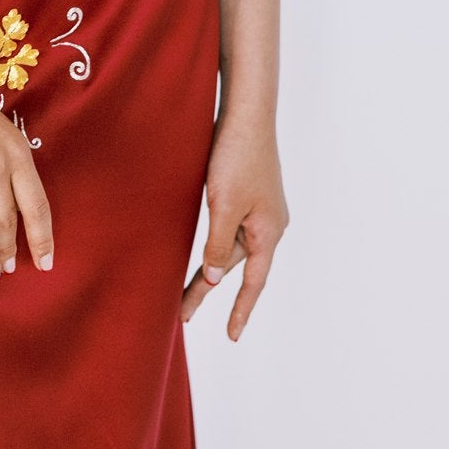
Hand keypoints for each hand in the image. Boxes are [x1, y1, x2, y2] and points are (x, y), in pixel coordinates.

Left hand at [179, 116, 288, 335]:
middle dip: (209, 288)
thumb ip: (219, 244)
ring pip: (229, 244)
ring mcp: (258, 207)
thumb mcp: (225, 205)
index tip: (231, 337)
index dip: (241, 309)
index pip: (254, 281)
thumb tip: (216, 277)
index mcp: (268, 231)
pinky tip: (197, 245)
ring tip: (180, 286)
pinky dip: (212, 240)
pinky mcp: (246, 191)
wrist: (246, 111)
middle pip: (237, 265)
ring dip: (208, 263)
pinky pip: (227, 225)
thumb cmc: (238, 156)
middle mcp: (268, 223)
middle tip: (181, 313)